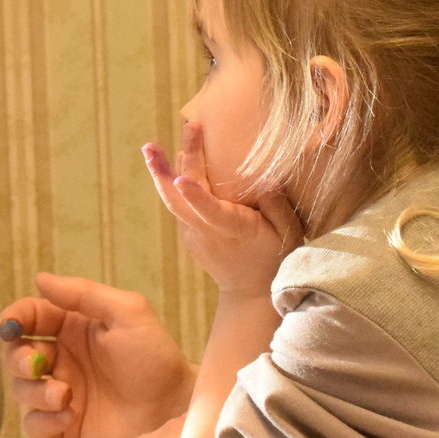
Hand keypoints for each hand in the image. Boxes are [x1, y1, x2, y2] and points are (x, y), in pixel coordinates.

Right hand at [0, 274, 195, 437]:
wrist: (175, 412)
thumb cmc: (157, 359)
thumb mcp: (128, 313)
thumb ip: (83, 293)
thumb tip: (39, 279)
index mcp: (73, 328)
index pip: (29, 317)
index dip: (13, 319)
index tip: (11, 326)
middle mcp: (63, 360)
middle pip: (16, 354)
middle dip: (19, 359)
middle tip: (38, 366)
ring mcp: (62, 394)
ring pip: (22, 390)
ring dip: (35, 392)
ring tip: (65, 396)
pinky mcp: (65, 426)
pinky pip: (34, 424)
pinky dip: (44, 421)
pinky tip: (69, 417)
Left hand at [143, 123, 302, 295]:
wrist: (250, 292)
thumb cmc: (275, 258)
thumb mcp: (289, 236)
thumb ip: (278, 210)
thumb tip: (268, 183)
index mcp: (231, 230)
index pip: (210, 212)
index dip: (195, 195)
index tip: (181, 178)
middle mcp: (205, 232)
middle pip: (178, 201)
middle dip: (164, 171)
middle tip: (151, 145)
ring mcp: (192, 233)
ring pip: (172, 200)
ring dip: (161, 173)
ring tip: (150, 148)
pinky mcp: (188, 232)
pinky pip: (178, 203)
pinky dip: (172, 181)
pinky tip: (175, 159)